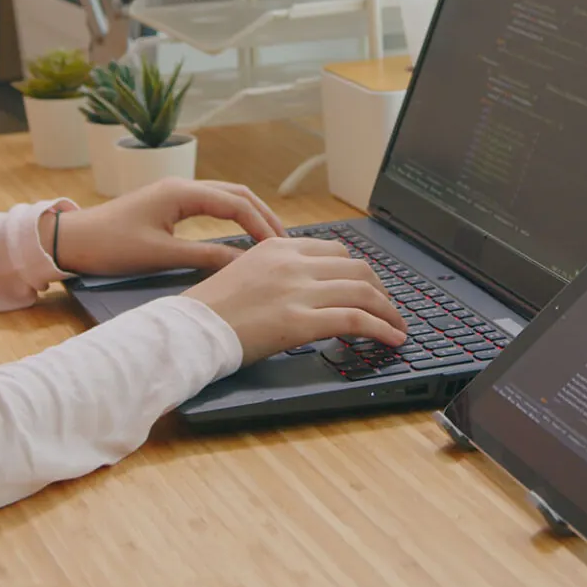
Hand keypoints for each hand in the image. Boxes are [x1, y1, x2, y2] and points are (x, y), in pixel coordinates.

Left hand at [47, 177, 285, 277]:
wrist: (71, 240)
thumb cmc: (110, 246)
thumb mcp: (160, 256)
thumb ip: (204, 257)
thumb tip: (242, 263)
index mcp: (181, 192)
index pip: (235, 203)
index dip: (261, 224)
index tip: (279, 247)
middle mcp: (182, 186)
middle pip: (236, 194)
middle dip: (263, 215)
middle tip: (284, 242)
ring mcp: (175, 193)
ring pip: (225, 197)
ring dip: (249, 214)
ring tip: (269, 238)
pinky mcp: (168, 204)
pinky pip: (210, 204)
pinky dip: (232, 216)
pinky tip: (240, 234)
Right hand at [184, 238, 408, 363]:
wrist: (189, 328)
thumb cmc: (210, 308)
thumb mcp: (245, 271)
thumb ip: (277, 270)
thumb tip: (304, 285)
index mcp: (279, 246)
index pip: (336, 250)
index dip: (360, 271)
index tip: (368, 288)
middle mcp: (293, 263)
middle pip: (357, 268)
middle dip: (381, 290)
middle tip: (388, 310)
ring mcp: (298, 291)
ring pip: (364, 292)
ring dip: (389, 312)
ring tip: (397, 328)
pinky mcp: (300, 322)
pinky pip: (356, 321)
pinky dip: (382, 329)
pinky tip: (391, 340)